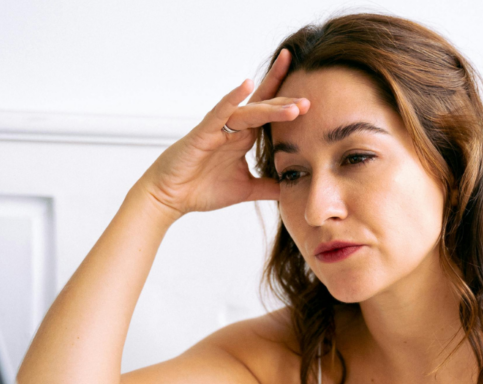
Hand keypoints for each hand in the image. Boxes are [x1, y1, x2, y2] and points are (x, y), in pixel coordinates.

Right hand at [137, 49, 308, 217]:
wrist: (171, 198)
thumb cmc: (202, 189)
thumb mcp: (246, 190)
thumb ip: (268, 186)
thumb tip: (292, 188)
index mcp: (244, 138)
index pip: (270, 116)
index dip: (288, 105)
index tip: (311, 98)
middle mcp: (233, 129)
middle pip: (264, 109)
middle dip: (286, 104)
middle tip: (310, 100)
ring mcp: (218, 128)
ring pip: (249, 112)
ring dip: (271, 108)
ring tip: (294, 108)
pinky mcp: (203, 133)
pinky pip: (220, 112)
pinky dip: (232, 98)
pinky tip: (246, 85)